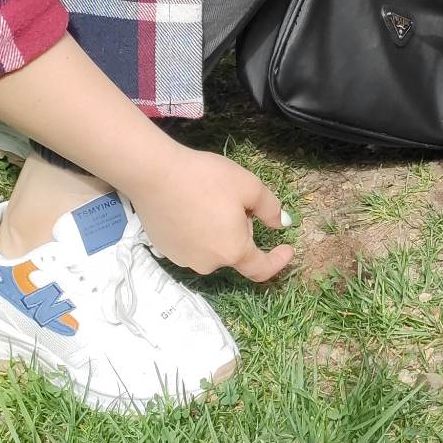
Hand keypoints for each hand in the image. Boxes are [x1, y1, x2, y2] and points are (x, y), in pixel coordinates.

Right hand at [125, 144, 295, 281]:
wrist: (155, 174)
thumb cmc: (207, 179)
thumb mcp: (249, 186)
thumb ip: (270, 209)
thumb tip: (282, 225)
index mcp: (232, 251)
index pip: (261, 269)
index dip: (278, 261)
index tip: (288, 248)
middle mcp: (207, 263)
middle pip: (234, 251)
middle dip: (241, 229)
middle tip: (233, 198)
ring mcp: (183, 259)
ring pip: (212, 247)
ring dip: (218, 230)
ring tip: (208, 199)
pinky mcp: (165, 249)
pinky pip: (191, 243)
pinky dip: (197, 230)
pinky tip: (188, 206)